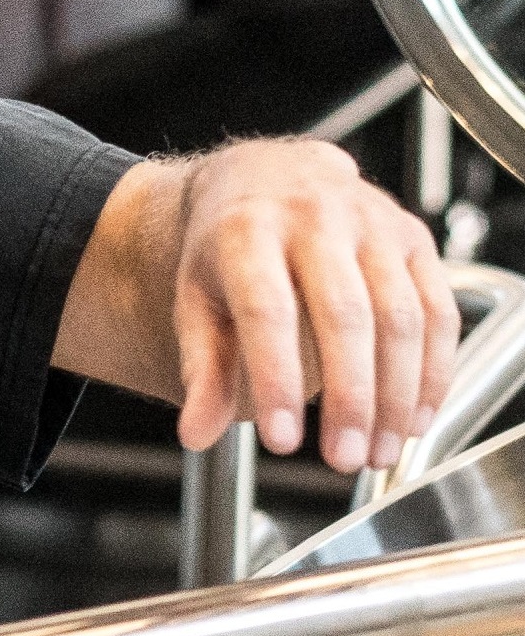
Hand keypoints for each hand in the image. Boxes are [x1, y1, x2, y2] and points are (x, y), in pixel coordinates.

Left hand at [171, 140, 455, 470]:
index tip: (281, 441)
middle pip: (344, 314)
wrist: (266, 176)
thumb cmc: (229, 247)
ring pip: (401, 316)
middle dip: (350, 397)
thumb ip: (201, 368)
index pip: (267, 309)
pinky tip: (416, 417)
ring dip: (398, 394)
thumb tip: (196, 434)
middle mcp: (314, 218)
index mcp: (247, 230)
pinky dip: (434, 371)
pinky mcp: (414, 236)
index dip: (276, 378)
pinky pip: (439, 309)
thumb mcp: (197, 299)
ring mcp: (372, 223)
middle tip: (344, 460)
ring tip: (380, 452)